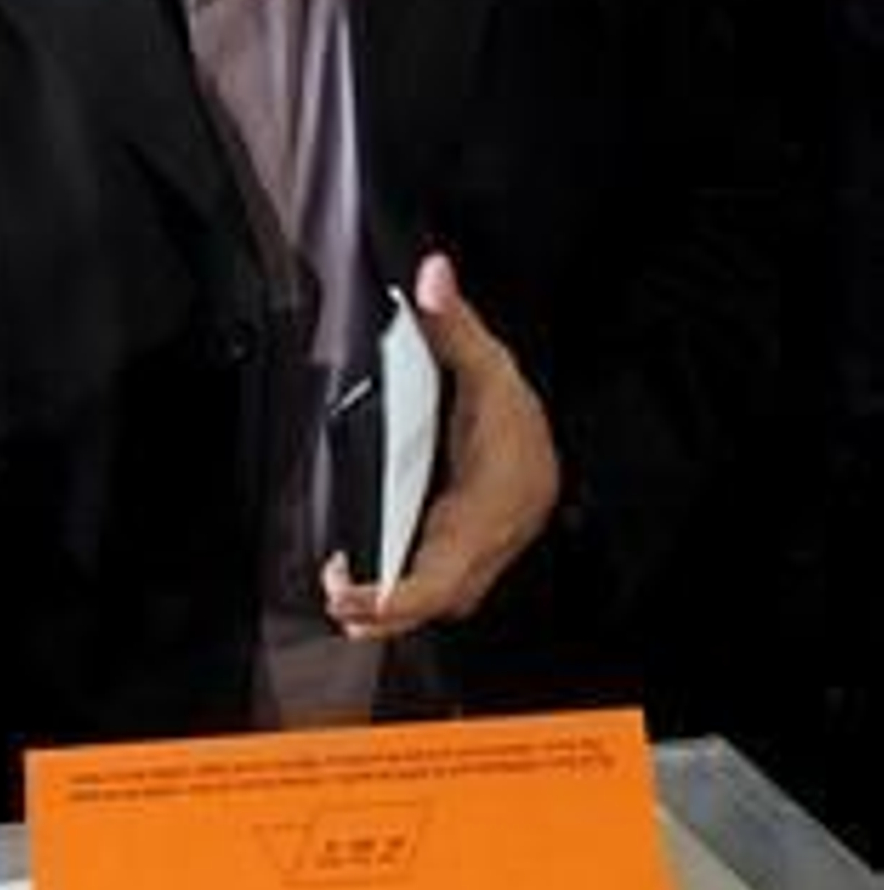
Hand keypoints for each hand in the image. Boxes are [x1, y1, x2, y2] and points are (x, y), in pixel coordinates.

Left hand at [321, 251, 558, 639]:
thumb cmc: (520, 415)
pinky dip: (402, 592)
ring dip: (389, 608)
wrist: (555, 437)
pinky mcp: (470, 557)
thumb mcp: (489, 365)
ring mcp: (481, 557)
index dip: (398, 595)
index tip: (354, 593)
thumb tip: (432, 278)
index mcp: (487, 508)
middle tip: (334, 599)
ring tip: (341, 597)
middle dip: (381, 612)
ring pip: (436, 601)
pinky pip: (438, 587)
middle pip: (433, 602)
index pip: (444, 575)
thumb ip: (454, 324)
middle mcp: (486, 543)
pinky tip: (370, 581)